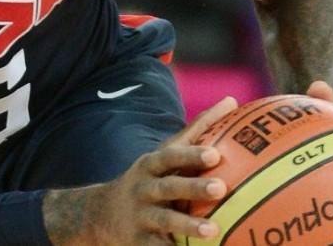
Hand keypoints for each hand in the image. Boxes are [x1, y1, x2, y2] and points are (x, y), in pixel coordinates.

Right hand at [44, 96, 238, 244]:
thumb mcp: (165, 153)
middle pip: (167, 187)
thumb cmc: (149, 178)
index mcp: (151, 166)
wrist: (101, 213)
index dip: (190, 155)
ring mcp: (140, 216)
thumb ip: (198, 129)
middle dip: (192, 187)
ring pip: (165, 221)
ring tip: (214, 231)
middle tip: (221, 188)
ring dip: (188, 225)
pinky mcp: (139, 242)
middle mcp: (143, 189)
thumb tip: (231, 101)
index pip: (170, 156)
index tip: (215, 154)